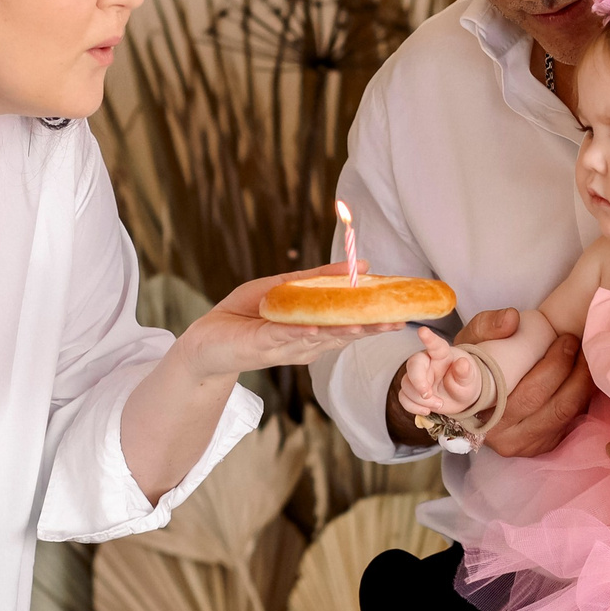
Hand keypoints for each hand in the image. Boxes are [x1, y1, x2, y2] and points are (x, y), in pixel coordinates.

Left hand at [177, 263, 404, 381]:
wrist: (207, 338)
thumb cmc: (246, 314)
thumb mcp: (285, 288)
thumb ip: (319, 278)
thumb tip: (358, 264)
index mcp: (314, 331)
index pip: (350, 325)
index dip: (375, 319)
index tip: (402, 311)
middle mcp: (304, 343)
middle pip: (342, 335)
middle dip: (370, 329)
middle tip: (398, 321)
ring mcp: (283, 346)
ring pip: (318, 337)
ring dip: (342, 331)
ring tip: (368, 324)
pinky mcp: (258, 345)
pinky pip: (282, 337)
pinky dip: (299, 332)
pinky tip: (316, 327)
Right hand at [399, 327, 483, 416]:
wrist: (460, 396)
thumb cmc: (465, 382)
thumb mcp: (470, 378)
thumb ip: (466, 372)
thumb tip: (463, 363)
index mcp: (442, 354)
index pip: (435, 344)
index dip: (428, 338)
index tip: (422, 331)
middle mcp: (427, 362)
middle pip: (413, 366)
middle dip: (418, 382)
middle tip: (429, 395)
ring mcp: (417, 376)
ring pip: (407, 385)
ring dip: (420, 400)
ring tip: (439, 404)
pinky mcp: (412, 390)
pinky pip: (403, 397)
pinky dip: (413, 407)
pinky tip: (427, 410)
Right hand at [458, 308, 593, 457]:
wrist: (465, 398)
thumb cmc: (470, 368)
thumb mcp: (468, 342)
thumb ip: (486, 325)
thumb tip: (513, 319)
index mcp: (487, 417)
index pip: (532, 394)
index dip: (556, 365)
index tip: (565, 338)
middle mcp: (508, 439)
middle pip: (558, 406)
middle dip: (577, 371)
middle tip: (579, 342)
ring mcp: (528, 446)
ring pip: (568, 415)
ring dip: (584, 383)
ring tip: (585, 355)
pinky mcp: (543, 446)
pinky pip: (570, 421)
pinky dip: (581, 396)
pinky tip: (581, 375)